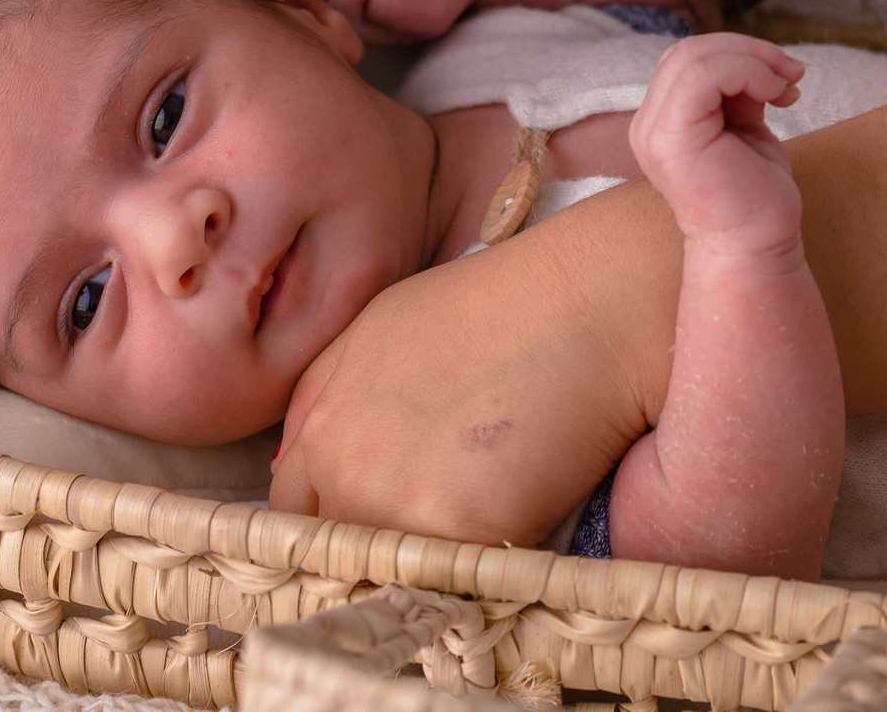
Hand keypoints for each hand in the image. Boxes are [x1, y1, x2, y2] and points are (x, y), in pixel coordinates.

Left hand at [267, 187, 671, 542]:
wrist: (593, 303)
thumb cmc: (505, 304)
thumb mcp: (387, 327)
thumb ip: (330, 395)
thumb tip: (298, 465)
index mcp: (321, 420)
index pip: (294, 513)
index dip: (339, 524)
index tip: (382, 528)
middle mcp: (339, 464)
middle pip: (334, 553)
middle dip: (375, 553)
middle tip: (435, 539)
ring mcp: (387, 501)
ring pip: (385, 578)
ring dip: (420, 573)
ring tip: (478, 540)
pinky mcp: (449, 530)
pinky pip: (446, 583)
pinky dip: (473, 579)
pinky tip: (509, 543)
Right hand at [629, 34, 807, 256]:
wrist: (755, 248)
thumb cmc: (754, 194)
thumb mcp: (742, 125)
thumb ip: (732, 91)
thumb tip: (751, 57)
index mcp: (661, 119)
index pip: (688, 58)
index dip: (737, 53)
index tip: (782, 78)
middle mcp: (648, 124)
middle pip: (689, 50)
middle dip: (749, 51)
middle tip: (791, 75)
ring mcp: (654, 132)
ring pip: (695, 56)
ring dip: (752, 60)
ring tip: (785, 88)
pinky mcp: (671, 140)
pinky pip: (702, 75)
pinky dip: (747, 71)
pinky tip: (774, 96)